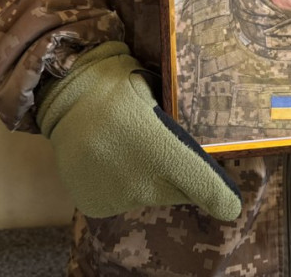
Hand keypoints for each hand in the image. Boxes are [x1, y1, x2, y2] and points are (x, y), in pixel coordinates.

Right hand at [36, 41, 241, 219]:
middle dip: (182, 178)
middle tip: (163, 148)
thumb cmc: (115, 85)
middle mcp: (142, 182)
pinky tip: (108, 160)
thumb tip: (203, 132)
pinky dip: (120, 186)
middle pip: (180, 193)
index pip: (206, 189)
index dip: (221, 198)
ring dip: (148, 180)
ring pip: (150, 196)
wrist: (61, 98)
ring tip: (128, 149)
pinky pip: (121, 200)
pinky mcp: (97, 205)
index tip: (230, 203)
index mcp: (163, 149)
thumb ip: (178, 122)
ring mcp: (118, 197)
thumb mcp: (155, 93)